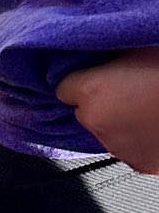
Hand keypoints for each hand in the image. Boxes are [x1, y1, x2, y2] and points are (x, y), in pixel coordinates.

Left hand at [56, 49, 158, 171]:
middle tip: (130, 91)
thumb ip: (113, 54)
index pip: (63, 87)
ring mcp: (115, 147)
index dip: (81, 80)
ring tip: (148, 110)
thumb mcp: (138, 49)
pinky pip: (130, 148)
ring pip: (107, 131)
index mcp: (90, 91)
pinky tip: (157, 128)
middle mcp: (94, 122)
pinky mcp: (137, 164)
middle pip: (84, 111)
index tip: (97, 75)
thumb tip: (102, 51)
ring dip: (119, 122)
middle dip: (100, 103)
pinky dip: (139, 140)